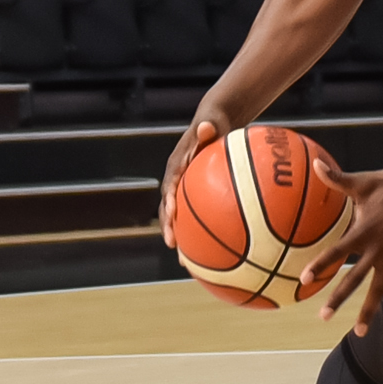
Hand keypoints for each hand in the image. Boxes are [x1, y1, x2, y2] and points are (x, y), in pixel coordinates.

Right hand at [161, 115, 224, 244]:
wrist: (213, 124)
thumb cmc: (214, 123)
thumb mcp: (211, 122)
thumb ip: (207, 127)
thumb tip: (206, 126)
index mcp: (176, 165)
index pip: (169, 185)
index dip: (169, 200)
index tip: (171, 215)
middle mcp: (176, 180)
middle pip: (167, 207)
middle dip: (168, 226)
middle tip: (172, 244)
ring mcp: (183, 189)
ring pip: (178, 217)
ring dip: (181, 237)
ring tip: (186, 261)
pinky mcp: (193, 195)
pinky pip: (195, 216)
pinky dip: (200, 233)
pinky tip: (213, 253)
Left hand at [306, 164, 382, 332]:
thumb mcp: (364, 182)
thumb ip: (337, 179)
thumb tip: (315, 163)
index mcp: (363, 231)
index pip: (336, 252)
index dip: (320, 266)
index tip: (305, 280)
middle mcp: (377, 249)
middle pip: (354, 279)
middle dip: (338, 299)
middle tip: (323, 317)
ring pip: (378, 289)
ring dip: (368, 310)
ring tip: (358, 331)